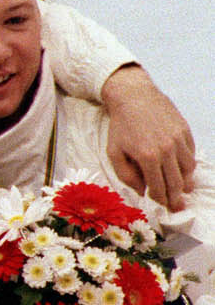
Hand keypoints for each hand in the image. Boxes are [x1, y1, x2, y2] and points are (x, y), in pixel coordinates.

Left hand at [103, 65, 195, 211]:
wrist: (134, 96)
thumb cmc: (120, 126)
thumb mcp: (114, 152)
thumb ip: (126, 175)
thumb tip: (141, 190)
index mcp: (148, 157)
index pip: (159, 187)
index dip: (161, 199)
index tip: (162, 205)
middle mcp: (167, 149)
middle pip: (176, 181)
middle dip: (176, 198)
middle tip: (178, 207)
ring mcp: (179, 139)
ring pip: (188, 169)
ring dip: (186, 182)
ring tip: (183, 191)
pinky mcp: (185, 130)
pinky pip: (191, 153)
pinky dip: (188, 165)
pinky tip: (183, 170)